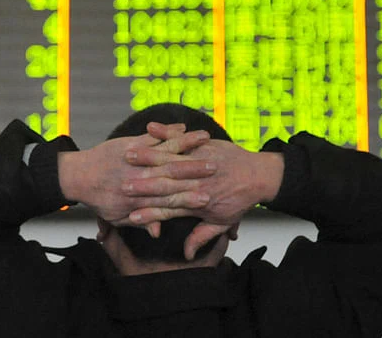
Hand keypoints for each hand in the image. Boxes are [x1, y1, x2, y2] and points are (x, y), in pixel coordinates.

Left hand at [58, 124, 215, 228]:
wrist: (78, 176)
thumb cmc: (100, 198)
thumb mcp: (118, 217)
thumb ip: (142, 221)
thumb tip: (157, 231)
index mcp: (140, 198)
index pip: (170, 198)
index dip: (190, 197)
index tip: (208, 196)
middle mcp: (141, 177)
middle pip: (173, 172)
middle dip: (195, 168)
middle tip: (215, 166)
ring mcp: (137, 159)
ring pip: (166, 150)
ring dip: (187, 143)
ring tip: (206, 139)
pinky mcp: (132, 143)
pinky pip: (154, 136)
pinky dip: (169, 131)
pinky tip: (184, 126)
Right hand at [122, 124, 284, 258]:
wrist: (259, 176)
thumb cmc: (239, 199)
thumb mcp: (221, 221)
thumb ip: (201, 236)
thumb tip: (187, 254)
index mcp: (197, 201)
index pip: (169, 209)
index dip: (150, 213)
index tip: (131, 215)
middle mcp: (196, 182)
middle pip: (164, 183)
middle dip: (142, 184)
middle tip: (122, 184)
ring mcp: (200, 161)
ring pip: (170, 159)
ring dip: (148, 156)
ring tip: (129, 155)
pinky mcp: (204, 146)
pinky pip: (182, 138)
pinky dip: (166, 132)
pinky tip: (150, 127)